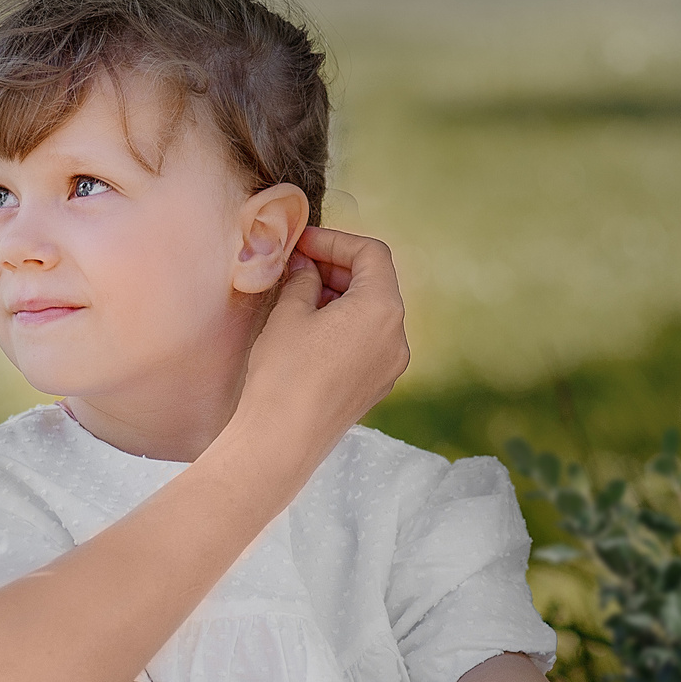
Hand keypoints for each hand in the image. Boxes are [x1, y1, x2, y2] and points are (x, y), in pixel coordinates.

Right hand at [241, 227, 408, 448]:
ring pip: (373, 314)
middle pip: (376, 283)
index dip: (335, 241)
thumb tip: (307, 267)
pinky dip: (345, 325)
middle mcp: (397, 336)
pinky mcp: (376, 386)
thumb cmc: (285, 373)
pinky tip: (311, 330)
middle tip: (298, 265)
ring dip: (341, 297)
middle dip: (337, 269)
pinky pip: (368, 342)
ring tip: (300, 297)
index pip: (371, 254)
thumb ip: (304, 281)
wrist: (282, 440)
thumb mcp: (290, 314)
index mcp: (382, 309)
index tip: (303, 243)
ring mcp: (391, 365)